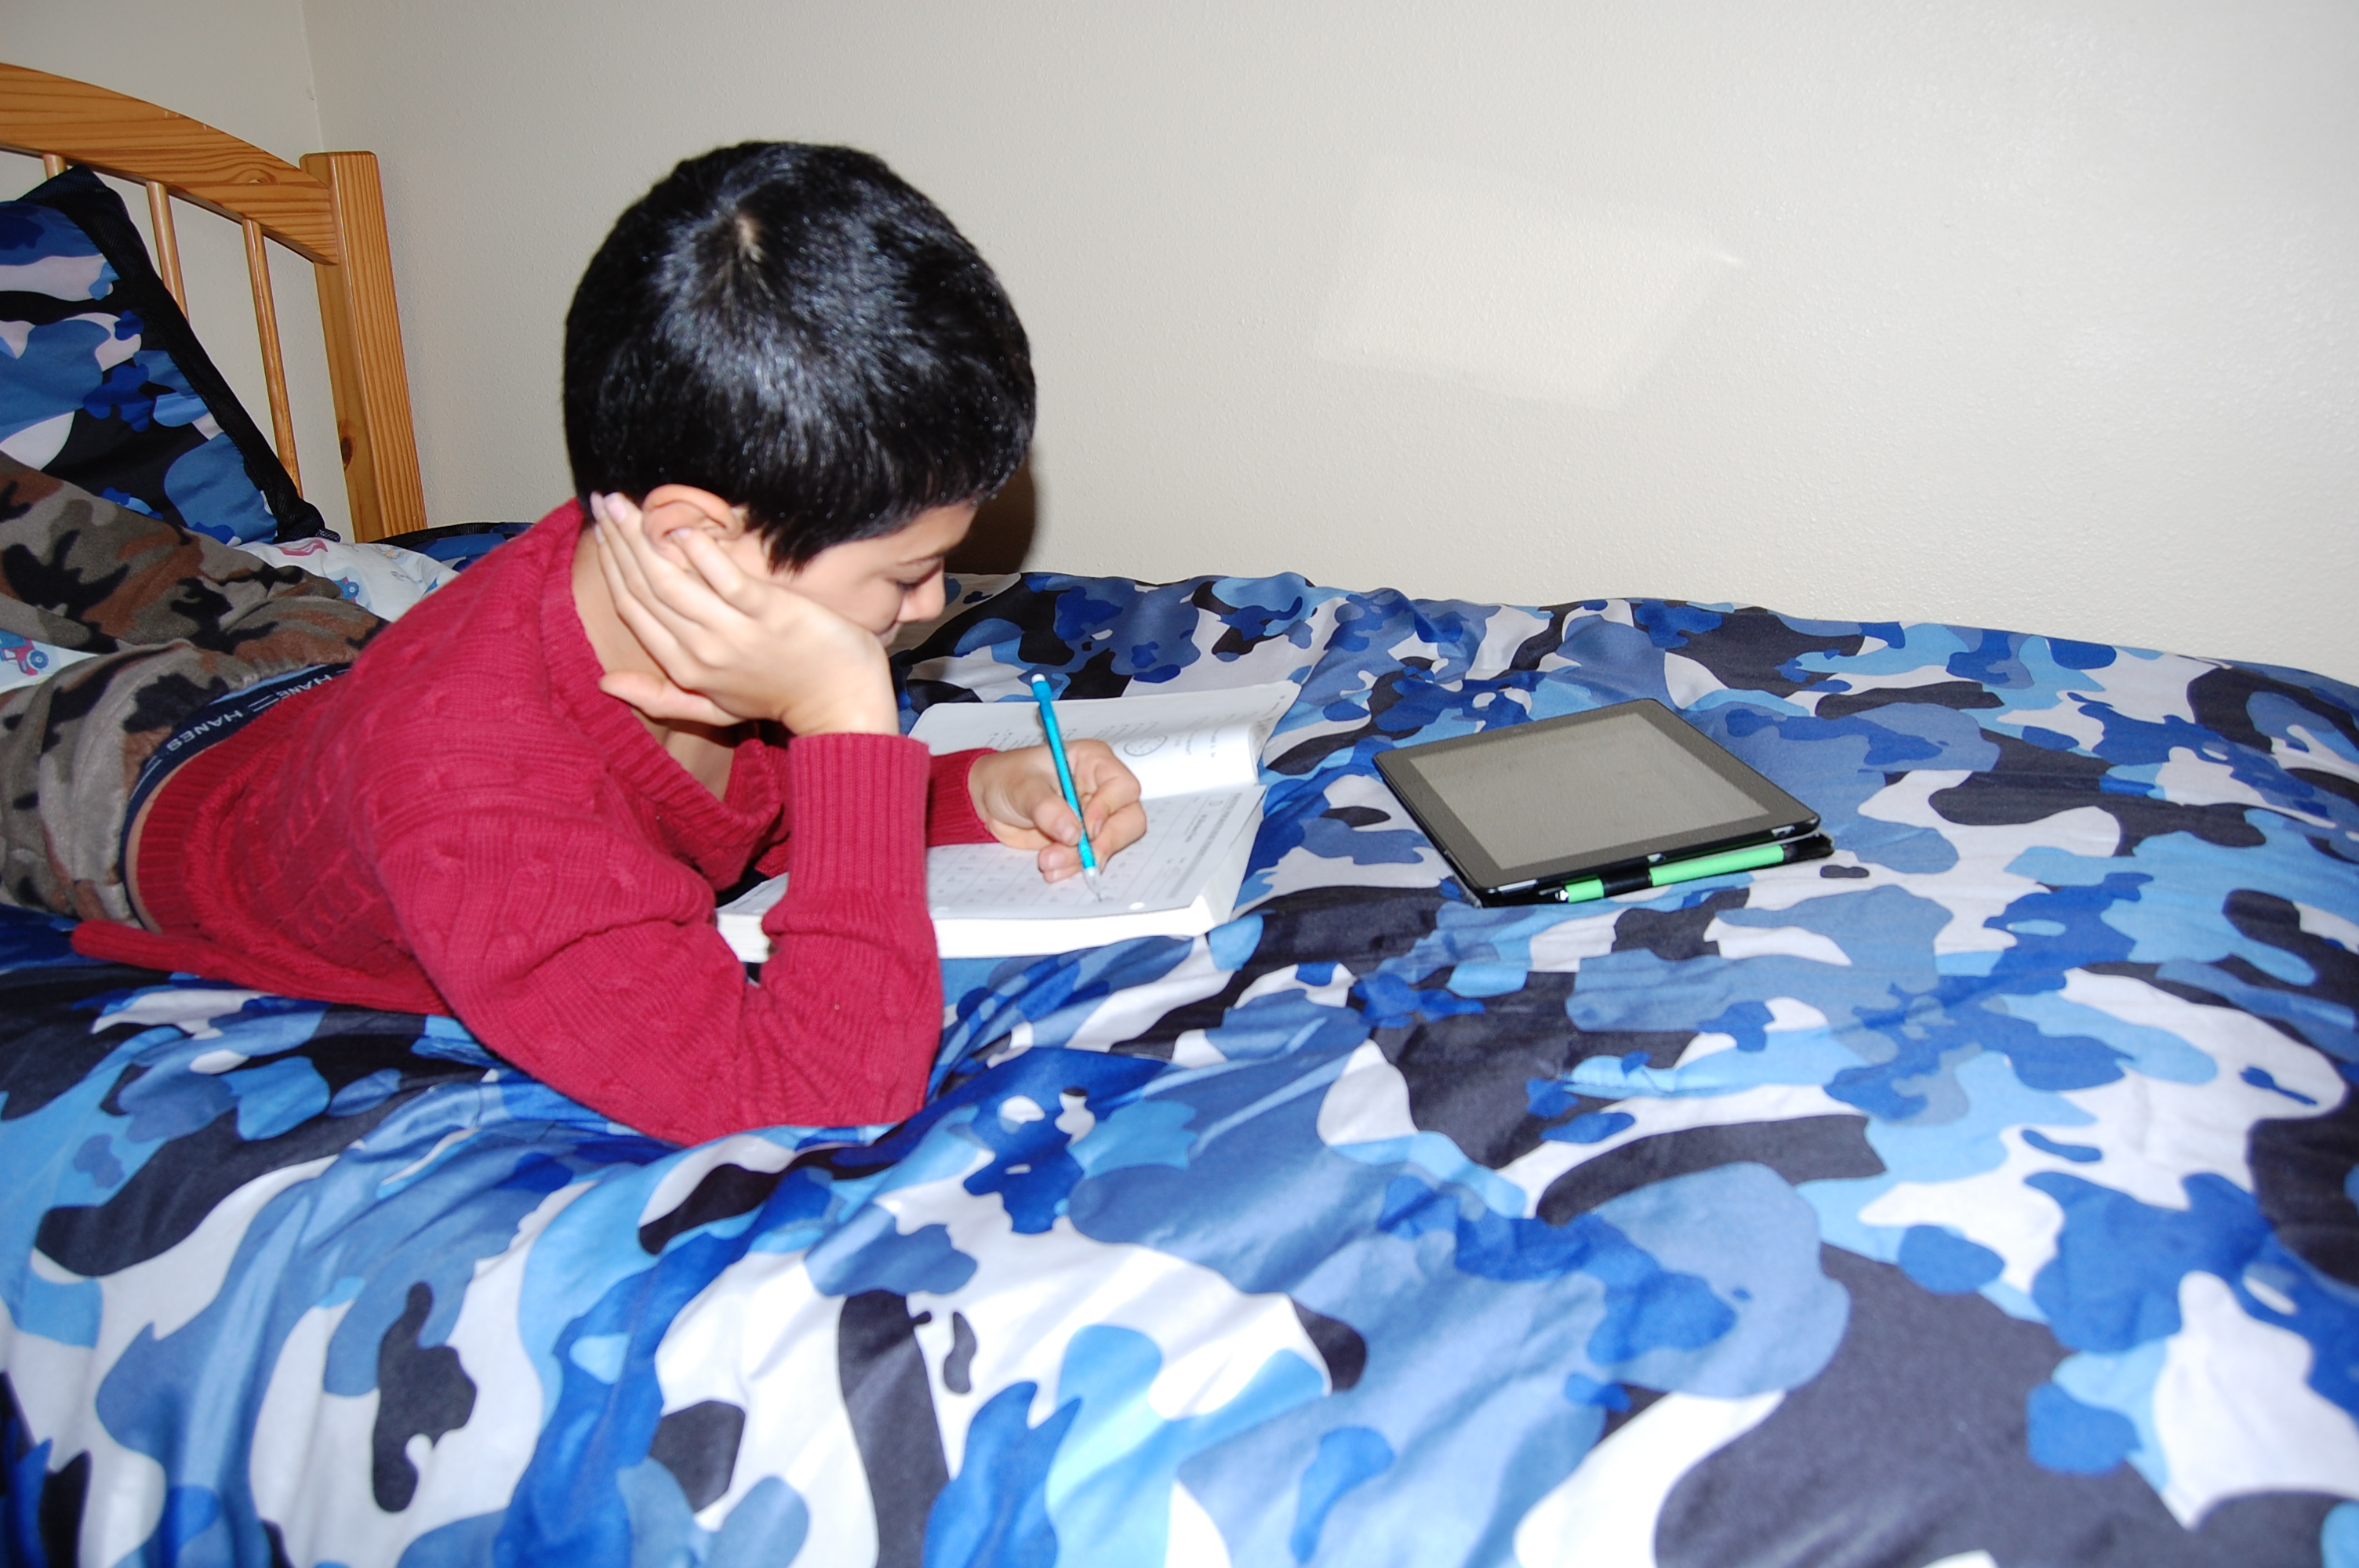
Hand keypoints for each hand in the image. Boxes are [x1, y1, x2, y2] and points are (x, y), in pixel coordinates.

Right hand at [590, 492, 897, 734]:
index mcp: (683, 667)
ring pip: (672, 580)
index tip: (600, 528)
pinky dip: (702, 553)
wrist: (840, 705)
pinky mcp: (771, 613)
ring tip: (624, 502)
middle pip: (645, 587)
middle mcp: (701, 650)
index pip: (632, 606)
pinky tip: (682, 527)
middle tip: (602, 500)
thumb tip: (602, 683)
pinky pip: (727, 580)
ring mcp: (735, 632)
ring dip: (642, 538)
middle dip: (618, 540)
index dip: (610, 564)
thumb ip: (658, 696)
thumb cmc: (777, 698)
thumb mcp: (711, 707)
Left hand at [968, 742, 1146, 881]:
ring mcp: (1095, 815)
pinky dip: (1075, 866)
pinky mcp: (1083, 838)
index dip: (1109, 808)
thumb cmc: (1006, 778)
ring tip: (1049, 862)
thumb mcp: (1022, 788)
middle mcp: (1101, 788)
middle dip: (1104, 842)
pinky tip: (1053, 867)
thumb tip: (1073, 832)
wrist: (987, 800)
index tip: (1086, 828)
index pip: (1122, 786)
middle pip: (1129, 819)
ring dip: (1084, 859)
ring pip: (1112, 842)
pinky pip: (1092, 856)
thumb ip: (1047, 808)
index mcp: (1093, 762)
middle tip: (1081, 856)